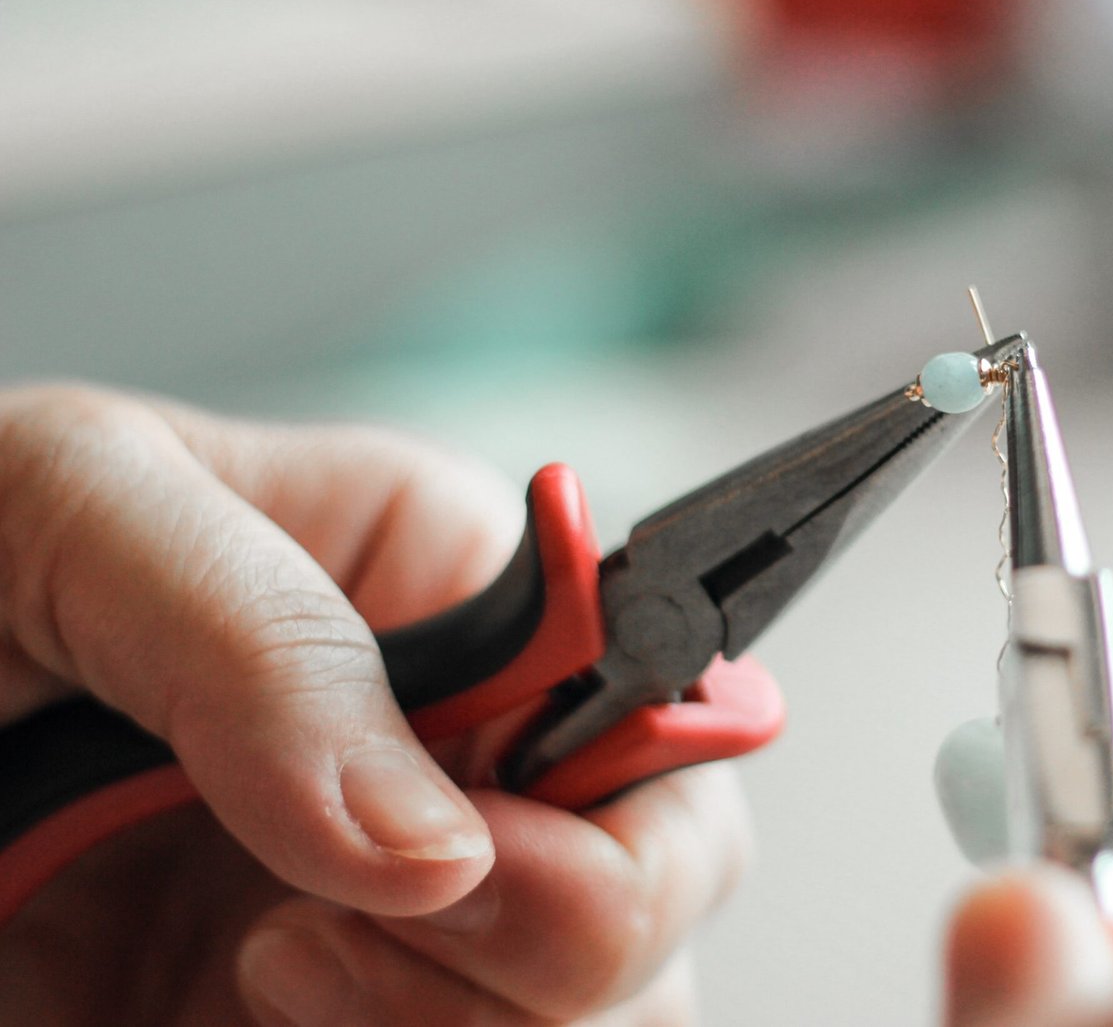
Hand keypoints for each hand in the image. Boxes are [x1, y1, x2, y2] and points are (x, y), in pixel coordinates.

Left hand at [0, 385, 749, 1024]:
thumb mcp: (71, 512)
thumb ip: (264, 637)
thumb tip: (429, 835)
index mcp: (458, 601)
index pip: (666, 712)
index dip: (618, 814)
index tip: (467, 867)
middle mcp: (470, 763)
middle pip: (662, 905)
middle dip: (543, 956)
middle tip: (299, 945)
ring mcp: (417, 913)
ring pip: (594, 1025)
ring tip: (247, 978)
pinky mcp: (348, 1015)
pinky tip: (230, 1016)